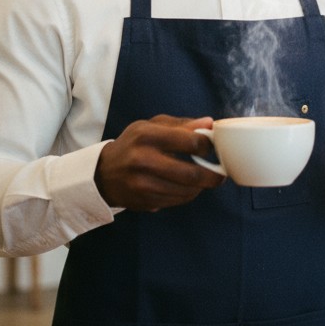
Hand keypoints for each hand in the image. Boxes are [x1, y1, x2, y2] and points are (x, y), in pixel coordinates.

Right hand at [95, 115, 224, 210]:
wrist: (104, 173)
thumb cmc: (134, 144)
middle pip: (190, 173)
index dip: (208, 146)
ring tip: (204, 181)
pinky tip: (188, 188)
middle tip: (220, 175)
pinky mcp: (143, 201)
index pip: (189, 141)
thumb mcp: (152, 126)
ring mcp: (142, 183)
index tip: (213, 148)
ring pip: (185, 191)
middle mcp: (143, 159)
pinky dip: (187, 196)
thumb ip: (181, 124)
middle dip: (212, 176)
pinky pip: (176, 202)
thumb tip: (210, 123)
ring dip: (200, 187)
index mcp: (147, 134)